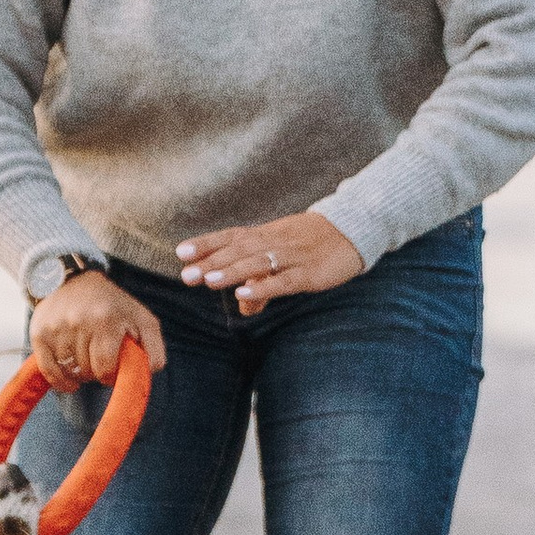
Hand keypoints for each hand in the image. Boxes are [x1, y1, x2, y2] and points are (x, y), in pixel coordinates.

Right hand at [29, 267, 165, 392]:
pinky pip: (47, 369)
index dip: (110, 375)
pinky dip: (58, 381)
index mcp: (105, 320)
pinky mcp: (39, 333)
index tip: (112, 370)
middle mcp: (78, 322)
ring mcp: (56, 327)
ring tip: (85, 362)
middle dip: (95, 372)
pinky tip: (68, 382)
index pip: (105, 367)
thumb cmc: (112, 304)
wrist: (72, 279)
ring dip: (78, 374)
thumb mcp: (141, 318)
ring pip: (68, 371)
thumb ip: (154, 346)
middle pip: (86, 371)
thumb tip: (152, 371)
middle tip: (98, 362)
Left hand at [176, 210, 363, 317]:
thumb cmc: (312, 242)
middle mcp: (274, 242)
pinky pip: (283, 280)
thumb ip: (261, 280)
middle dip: (211, 263)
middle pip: (238, 251)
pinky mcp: (309, 273)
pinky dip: (264, 286)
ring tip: (208, 281)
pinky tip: (246, 293)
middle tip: (186, 275)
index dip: (206, 244)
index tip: (181, 252)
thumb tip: (244, 305)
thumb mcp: (283, 256)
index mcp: (265, 234)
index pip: (230, 236)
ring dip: (231, 272)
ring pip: (257, 263)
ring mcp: (291, 257)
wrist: (353, 229)